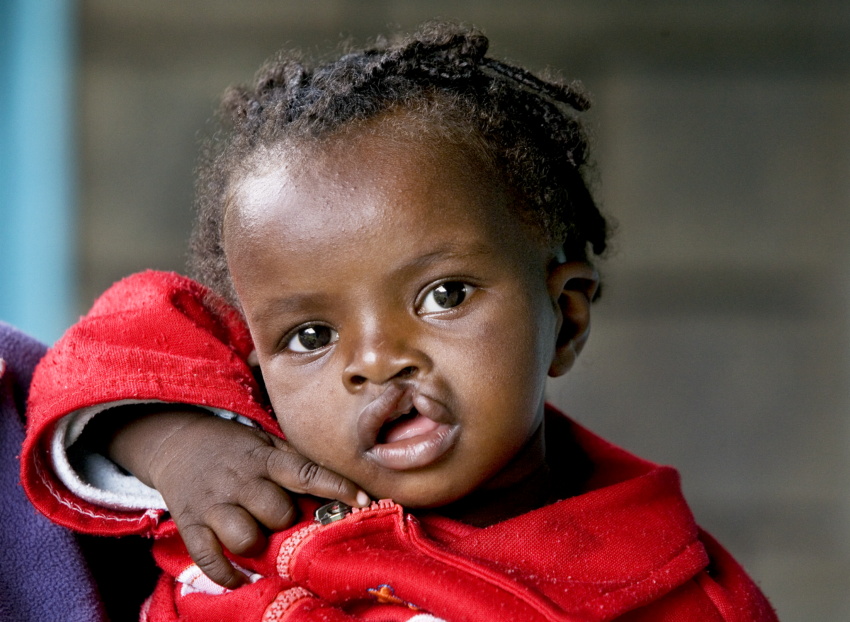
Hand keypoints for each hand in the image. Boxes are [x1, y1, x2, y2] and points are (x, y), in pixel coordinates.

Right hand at [103, 406, 368, 587]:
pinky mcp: (190, 523)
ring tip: (256, 539)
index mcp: (265, 459)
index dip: (336, 486)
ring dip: (256, 545)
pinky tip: (239, 577)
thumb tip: (340, 488)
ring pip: (245, 537)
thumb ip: (295, 464)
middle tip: (279, 518)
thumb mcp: (266, 444)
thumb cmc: (235, 448)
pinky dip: (225, 573)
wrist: (177, 440)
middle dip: (284, 521)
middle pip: (277, 512)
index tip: (363, 499)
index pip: (306, 472)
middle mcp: (241, 481)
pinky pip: (209, 557)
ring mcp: (214, 503)